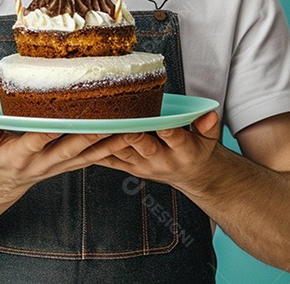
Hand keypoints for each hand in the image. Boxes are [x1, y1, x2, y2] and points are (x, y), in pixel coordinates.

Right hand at [0, 119, 125, 189]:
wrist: (3, 178)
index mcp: (19, 155)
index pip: (33, 142)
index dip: (43, 134)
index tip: (54, 122)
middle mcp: (42, 163)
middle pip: (67, 150)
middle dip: (85, 138)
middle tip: (103, 125)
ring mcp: (58, 166)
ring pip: (86, 156)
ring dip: (107, 145)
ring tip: (127, 131)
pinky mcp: (70, 165)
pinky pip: (94, 159)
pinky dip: (112, 149)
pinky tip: (129, 138)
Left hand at [96, 110, 222, 192]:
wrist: (191, 176)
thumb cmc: (197, 150)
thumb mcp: (209, 139)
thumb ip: (208, 126)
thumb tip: (209, 114)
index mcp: (183, 151)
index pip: (173, 138)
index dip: (164, 130)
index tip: (158, 122)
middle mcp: (160, 160)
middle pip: (143, 147)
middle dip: (131, 136)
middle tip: (118, 123)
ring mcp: (141, 166)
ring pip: (121, 152)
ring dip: (106, 140)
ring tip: (91, 125)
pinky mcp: (127, 167)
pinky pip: (108, 160)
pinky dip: (93, 150)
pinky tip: (80, 139)